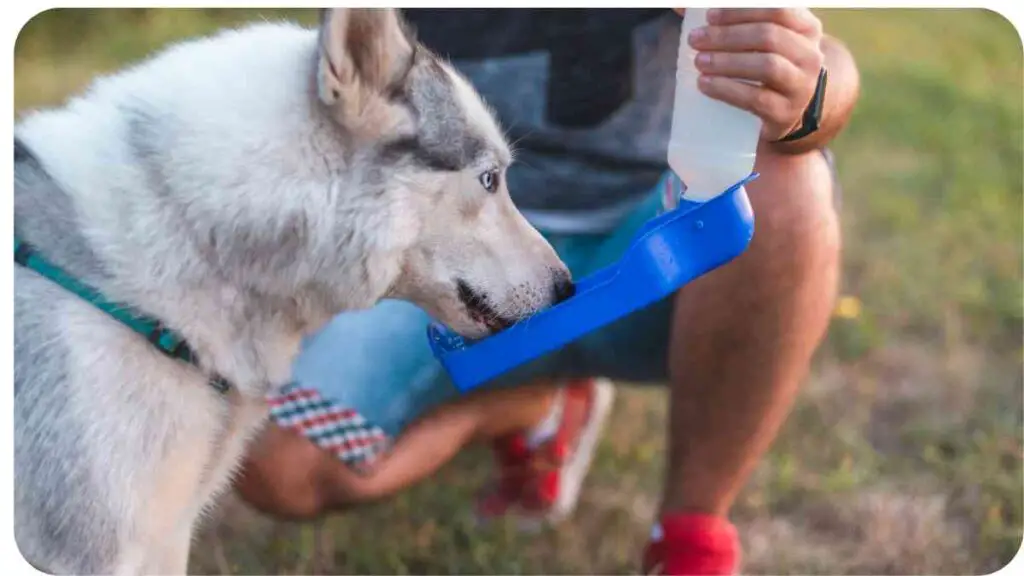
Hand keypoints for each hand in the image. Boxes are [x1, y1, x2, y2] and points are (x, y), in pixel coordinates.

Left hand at [681, 8, 825, 140]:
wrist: (784, 111)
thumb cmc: (765, 66)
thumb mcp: (758, 41)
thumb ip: (730, 21)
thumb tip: (681, 5)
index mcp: (806, 29)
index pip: (778, 9)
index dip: (740, 11)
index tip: (709, 15)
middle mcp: (809, 55)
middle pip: (768, 36)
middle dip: (726, 36)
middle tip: (694, 39)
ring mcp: (800, 86)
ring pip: (766, 66)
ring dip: (727, 62)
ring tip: (698, 61)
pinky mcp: (785, 113)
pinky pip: (756, 99)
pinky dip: (727, 89)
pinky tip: (704, 84)